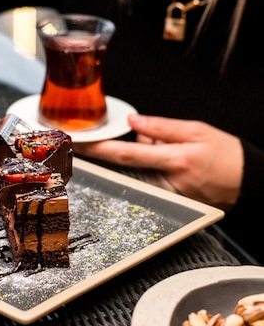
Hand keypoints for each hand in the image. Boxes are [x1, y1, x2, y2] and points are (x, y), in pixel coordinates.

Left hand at [74, 114, 243, 209]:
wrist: (248, 180)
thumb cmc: (226, 154)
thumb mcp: (196, 130)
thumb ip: (161, 127)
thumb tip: (133, 122)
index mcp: (175, 159)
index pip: (126, 154)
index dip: (99, 149)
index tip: (80, 143)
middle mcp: (168, 182)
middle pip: (124, 168)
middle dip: (107, 154)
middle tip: (98, 143)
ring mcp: (168, 195)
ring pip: (136, 175)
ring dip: (133, 161)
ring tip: (162, 153)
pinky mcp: (170, 203)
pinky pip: (148, 183)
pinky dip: (145, 170)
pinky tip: (167, 164)